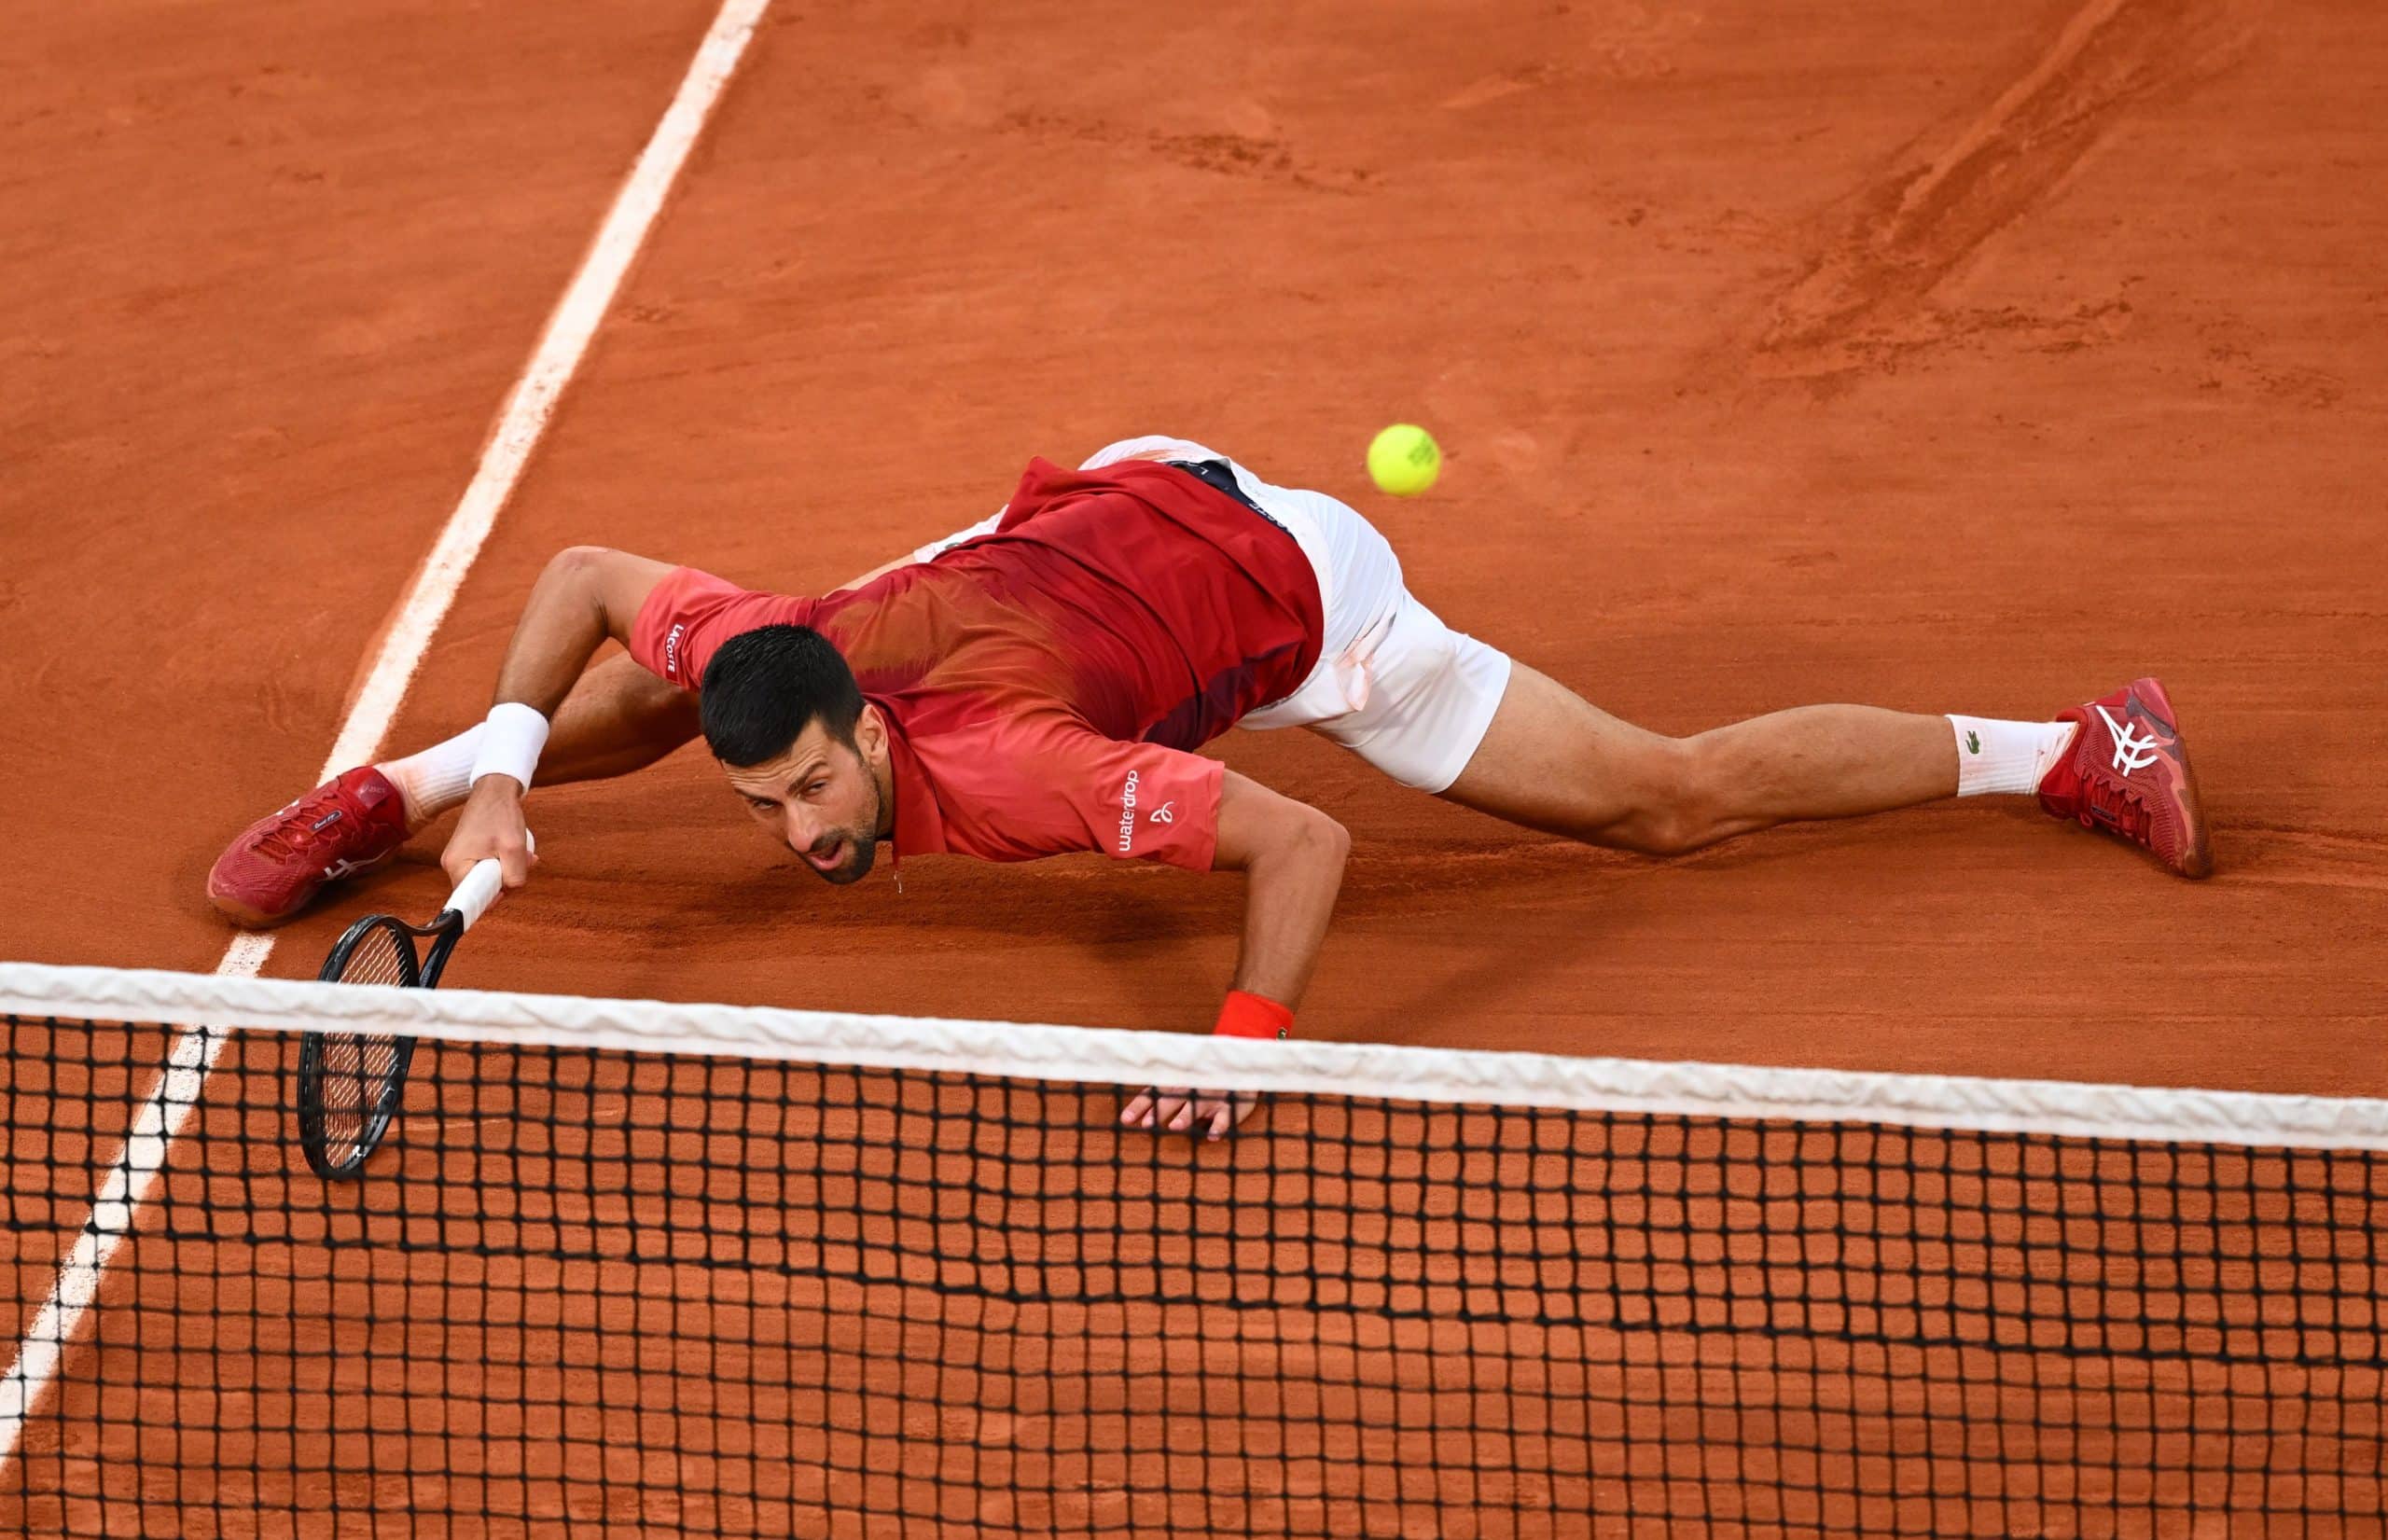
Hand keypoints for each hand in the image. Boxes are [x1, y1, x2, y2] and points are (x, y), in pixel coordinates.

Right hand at [442, 777, 535, 889]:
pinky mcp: (469, 853)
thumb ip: (514, 875)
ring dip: (509, 869)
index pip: (471, 899)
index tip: (507, 888)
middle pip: (482, 889)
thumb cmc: (501, 814)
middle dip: (506, 880)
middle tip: (523, 862)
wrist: (495, 789)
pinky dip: (505, 862)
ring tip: (523, 852)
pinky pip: (488, 867)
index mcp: (457, 865)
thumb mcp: (514, 847)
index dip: (493, 898)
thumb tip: (510, 889)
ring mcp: (460, 858)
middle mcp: (453, 864)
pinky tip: (517, 850)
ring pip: (489, 877)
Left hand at [1120, 1086, 1262, 1141]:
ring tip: (1175, 1126)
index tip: (1125, 1120)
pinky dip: (1219, 1125)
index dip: (1140, 1106)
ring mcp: (1211, 1097)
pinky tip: (1213, 1136)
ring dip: (1185, 1116)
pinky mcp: (1230, 1105)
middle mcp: (1191, 1089)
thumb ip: (1161, 1097)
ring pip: (1196, 1106)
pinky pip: (1226, 1116)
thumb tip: (1132, 1116)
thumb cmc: (1203, 1080)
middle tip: (1147, 1125)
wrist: (1240, 1066)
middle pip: (1172, 1100)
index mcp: (1176, 1085)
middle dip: (1159, 1112)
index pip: (1154, 1094)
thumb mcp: (1181, 1084)